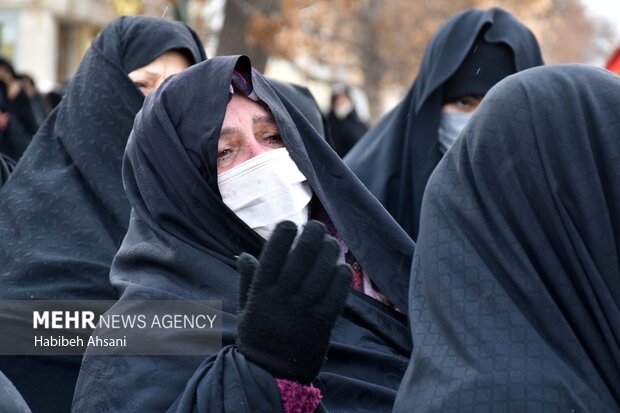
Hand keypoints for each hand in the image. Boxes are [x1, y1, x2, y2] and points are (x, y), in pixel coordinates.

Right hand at [236, 220, 351, 383]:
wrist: (273, 372)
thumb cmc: (258, 335)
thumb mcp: (245, 309)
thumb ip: (247, 281)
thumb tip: (244, 255)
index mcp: (261, 293)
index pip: (272, 255)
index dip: (283, 234)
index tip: (290, 224)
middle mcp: (282, 299)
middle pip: (301, 257)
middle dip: (311, 235)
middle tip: (316, 226)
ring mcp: (303, 311)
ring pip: (321, 272)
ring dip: (329, 252)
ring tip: (331, 242)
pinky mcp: (322, 324)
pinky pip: (336, 295)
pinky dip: (341, 278)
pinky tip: (342, 267)